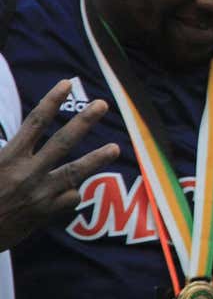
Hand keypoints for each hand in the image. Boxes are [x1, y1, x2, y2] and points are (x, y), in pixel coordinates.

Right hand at [0, 81, 119, 250]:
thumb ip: (4, 148)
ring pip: (75, 172)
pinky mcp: (44, 214)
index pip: (34, 122)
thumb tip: (21, 136)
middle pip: (63, 141)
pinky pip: (68, 199)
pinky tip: (69, 190)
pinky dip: (71, 192)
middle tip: (102, 104)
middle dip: (84, 121)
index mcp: (8, 158)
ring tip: (115, 148)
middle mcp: (27, 173)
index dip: (52, 101)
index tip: (66, 84)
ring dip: (97, 159)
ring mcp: (39, 194)